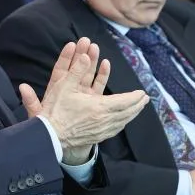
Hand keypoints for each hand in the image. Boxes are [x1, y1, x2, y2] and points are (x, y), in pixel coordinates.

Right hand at [20, 38, 147, 163]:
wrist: (49, 135)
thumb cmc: (56, 111)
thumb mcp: (64, 86)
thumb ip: (76, 70)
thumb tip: (86, 57)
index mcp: (99, 107)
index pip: (124, 101)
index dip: (134, 97)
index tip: (142, 92)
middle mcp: (104, 120)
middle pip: (127, 112)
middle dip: (138, 104)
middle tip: (145, 99)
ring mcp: (101, 130)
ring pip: (123, 121)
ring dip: (133, 113)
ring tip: (138, 107)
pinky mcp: (97, 137)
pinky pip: (115, 129)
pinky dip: (123, 123)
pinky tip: (124, 120)